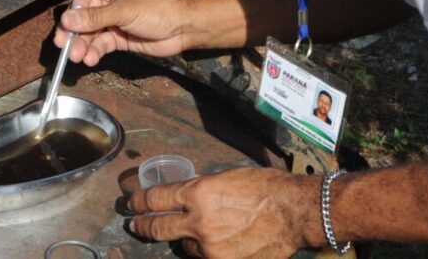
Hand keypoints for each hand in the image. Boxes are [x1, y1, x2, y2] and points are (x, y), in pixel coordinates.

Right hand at [55, 0, 194, 65]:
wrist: (184, 28)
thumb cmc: (158, 9)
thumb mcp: (125, 10)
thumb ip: (95, 17)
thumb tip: (66, 20)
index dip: (76, 4)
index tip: (74, 20)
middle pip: (82, 13)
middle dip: (74, 30)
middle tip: (63, 45)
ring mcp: (114, 18)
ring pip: (90, 31)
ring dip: (82, 44)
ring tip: (77, 56)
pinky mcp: (119, 35)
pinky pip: (101, 42)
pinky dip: (95, 51)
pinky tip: (91, 59)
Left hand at [128, 168, 324, 257]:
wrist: (294, 212)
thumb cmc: (265, 187)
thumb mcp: (227, 177)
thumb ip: (202, 190)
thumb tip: (186, 197)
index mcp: (198, 194)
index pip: (155, 199)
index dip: (139, 201)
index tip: (132, 204)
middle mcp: (199, 223)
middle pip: (158, 228)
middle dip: (142, 226)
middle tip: (135, 224)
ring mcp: (210, 249)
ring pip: (185, 246)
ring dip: (185, 239)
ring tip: (198, 231)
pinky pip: (205, 257)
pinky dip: (206, 250)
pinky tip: (219, 242)